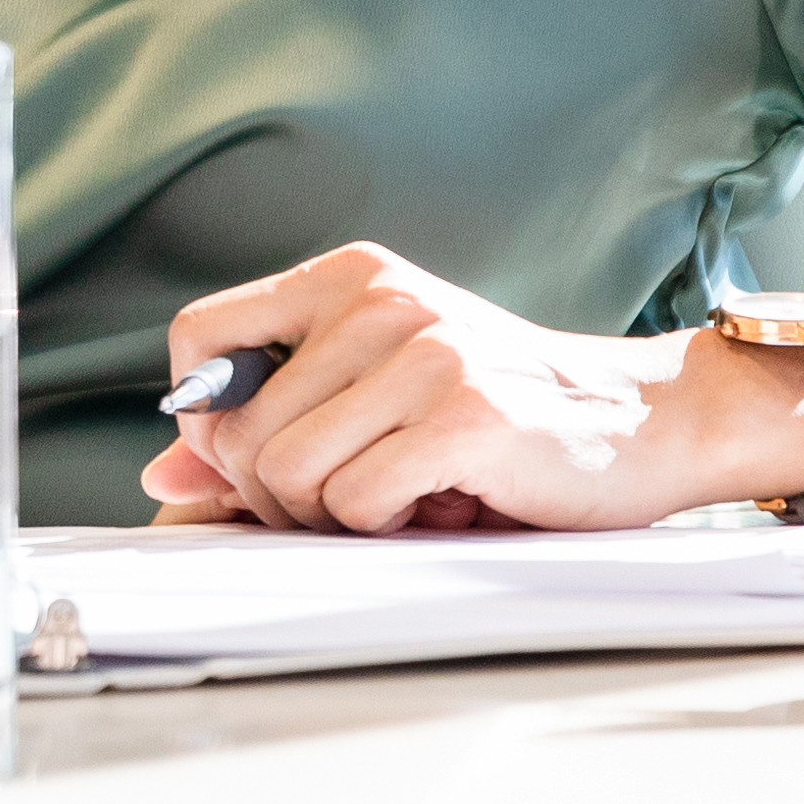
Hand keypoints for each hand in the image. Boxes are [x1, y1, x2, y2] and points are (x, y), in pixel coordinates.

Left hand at [137, 242, 803, 532]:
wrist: (643, 422)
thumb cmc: (500, 420)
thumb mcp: (375, 402)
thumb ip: (266, 429)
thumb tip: (161, 473)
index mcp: (348, 276)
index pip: (199, 335)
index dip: (202, 416)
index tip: (252, 457)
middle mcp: (379, 298)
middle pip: (235, 431)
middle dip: (274, 495)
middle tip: (355, 493)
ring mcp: (423, 351)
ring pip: (285, 474)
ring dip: (333, 517)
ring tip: (404, 495)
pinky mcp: (463, 413)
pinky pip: (353, 503)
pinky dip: (386, 526)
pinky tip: (442, 503)